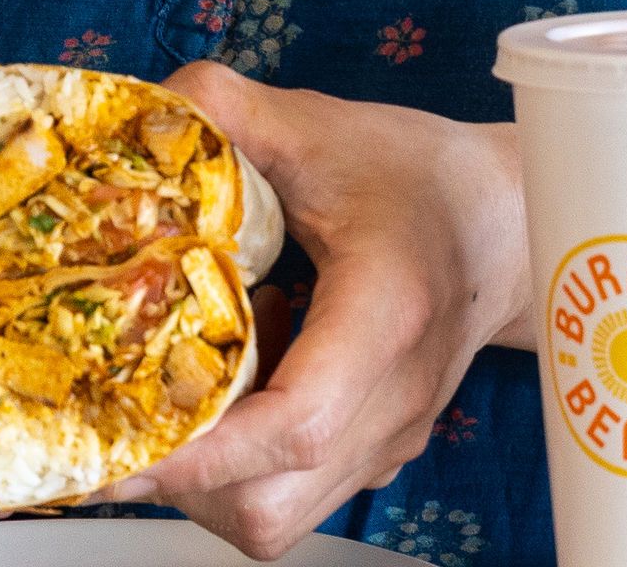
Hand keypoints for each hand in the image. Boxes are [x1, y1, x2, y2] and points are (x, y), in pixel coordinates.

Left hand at [101, 61, 534, 560]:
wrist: (503, 219)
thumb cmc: (418, 175)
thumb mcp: (317, 126)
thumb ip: (223, 110)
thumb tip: (140, 115)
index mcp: (384, 315)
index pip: (297, 423)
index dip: (201, 451)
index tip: (123, 444)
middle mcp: (393, 399)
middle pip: (270, 504)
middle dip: (179, 478)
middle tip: (130, 406)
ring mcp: (389, 437)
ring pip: (275, 516)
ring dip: (206, 474)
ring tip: (197, 380)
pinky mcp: (377, 452)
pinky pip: (294, 494)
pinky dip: (241, 463)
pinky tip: (243, 378)